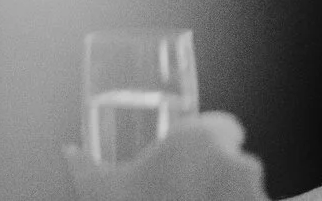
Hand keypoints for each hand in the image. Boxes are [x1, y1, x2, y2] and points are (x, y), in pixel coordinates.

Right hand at [65, 113, 267, 200]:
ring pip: (248, 194)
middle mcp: (235, 163)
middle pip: (236, 163)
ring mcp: (254, 196)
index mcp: (200, 140)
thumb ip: (82, 166)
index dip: (209, 144)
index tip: (192, 165)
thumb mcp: (99, 192)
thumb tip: (67, 152)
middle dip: (219, 179)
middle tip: (190, 198)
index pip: (224, 128)